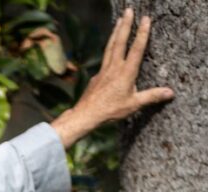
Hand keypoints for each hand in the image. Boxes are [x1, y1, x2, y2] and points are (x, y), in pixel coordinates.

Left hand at [51, 8, 174, 147]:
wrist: (85, 114)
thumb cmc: (110, 111)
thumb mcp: (134, 104)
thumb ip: (151, 96)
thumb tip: (170, 92)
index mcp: (125, 73)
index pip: (136, 49)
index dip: (142, 34)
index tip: (145, 20)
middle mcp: (114, 68)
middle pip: (119, 42)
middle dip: (125, 25)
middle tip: (129, 11)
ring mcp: (103, 70)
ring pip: (110, 47)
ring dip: (115, 32)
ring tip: (119, 21)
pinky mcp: (97, 75)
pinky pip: (104, 58)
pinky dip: (108, 48)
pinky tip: (109, 47)